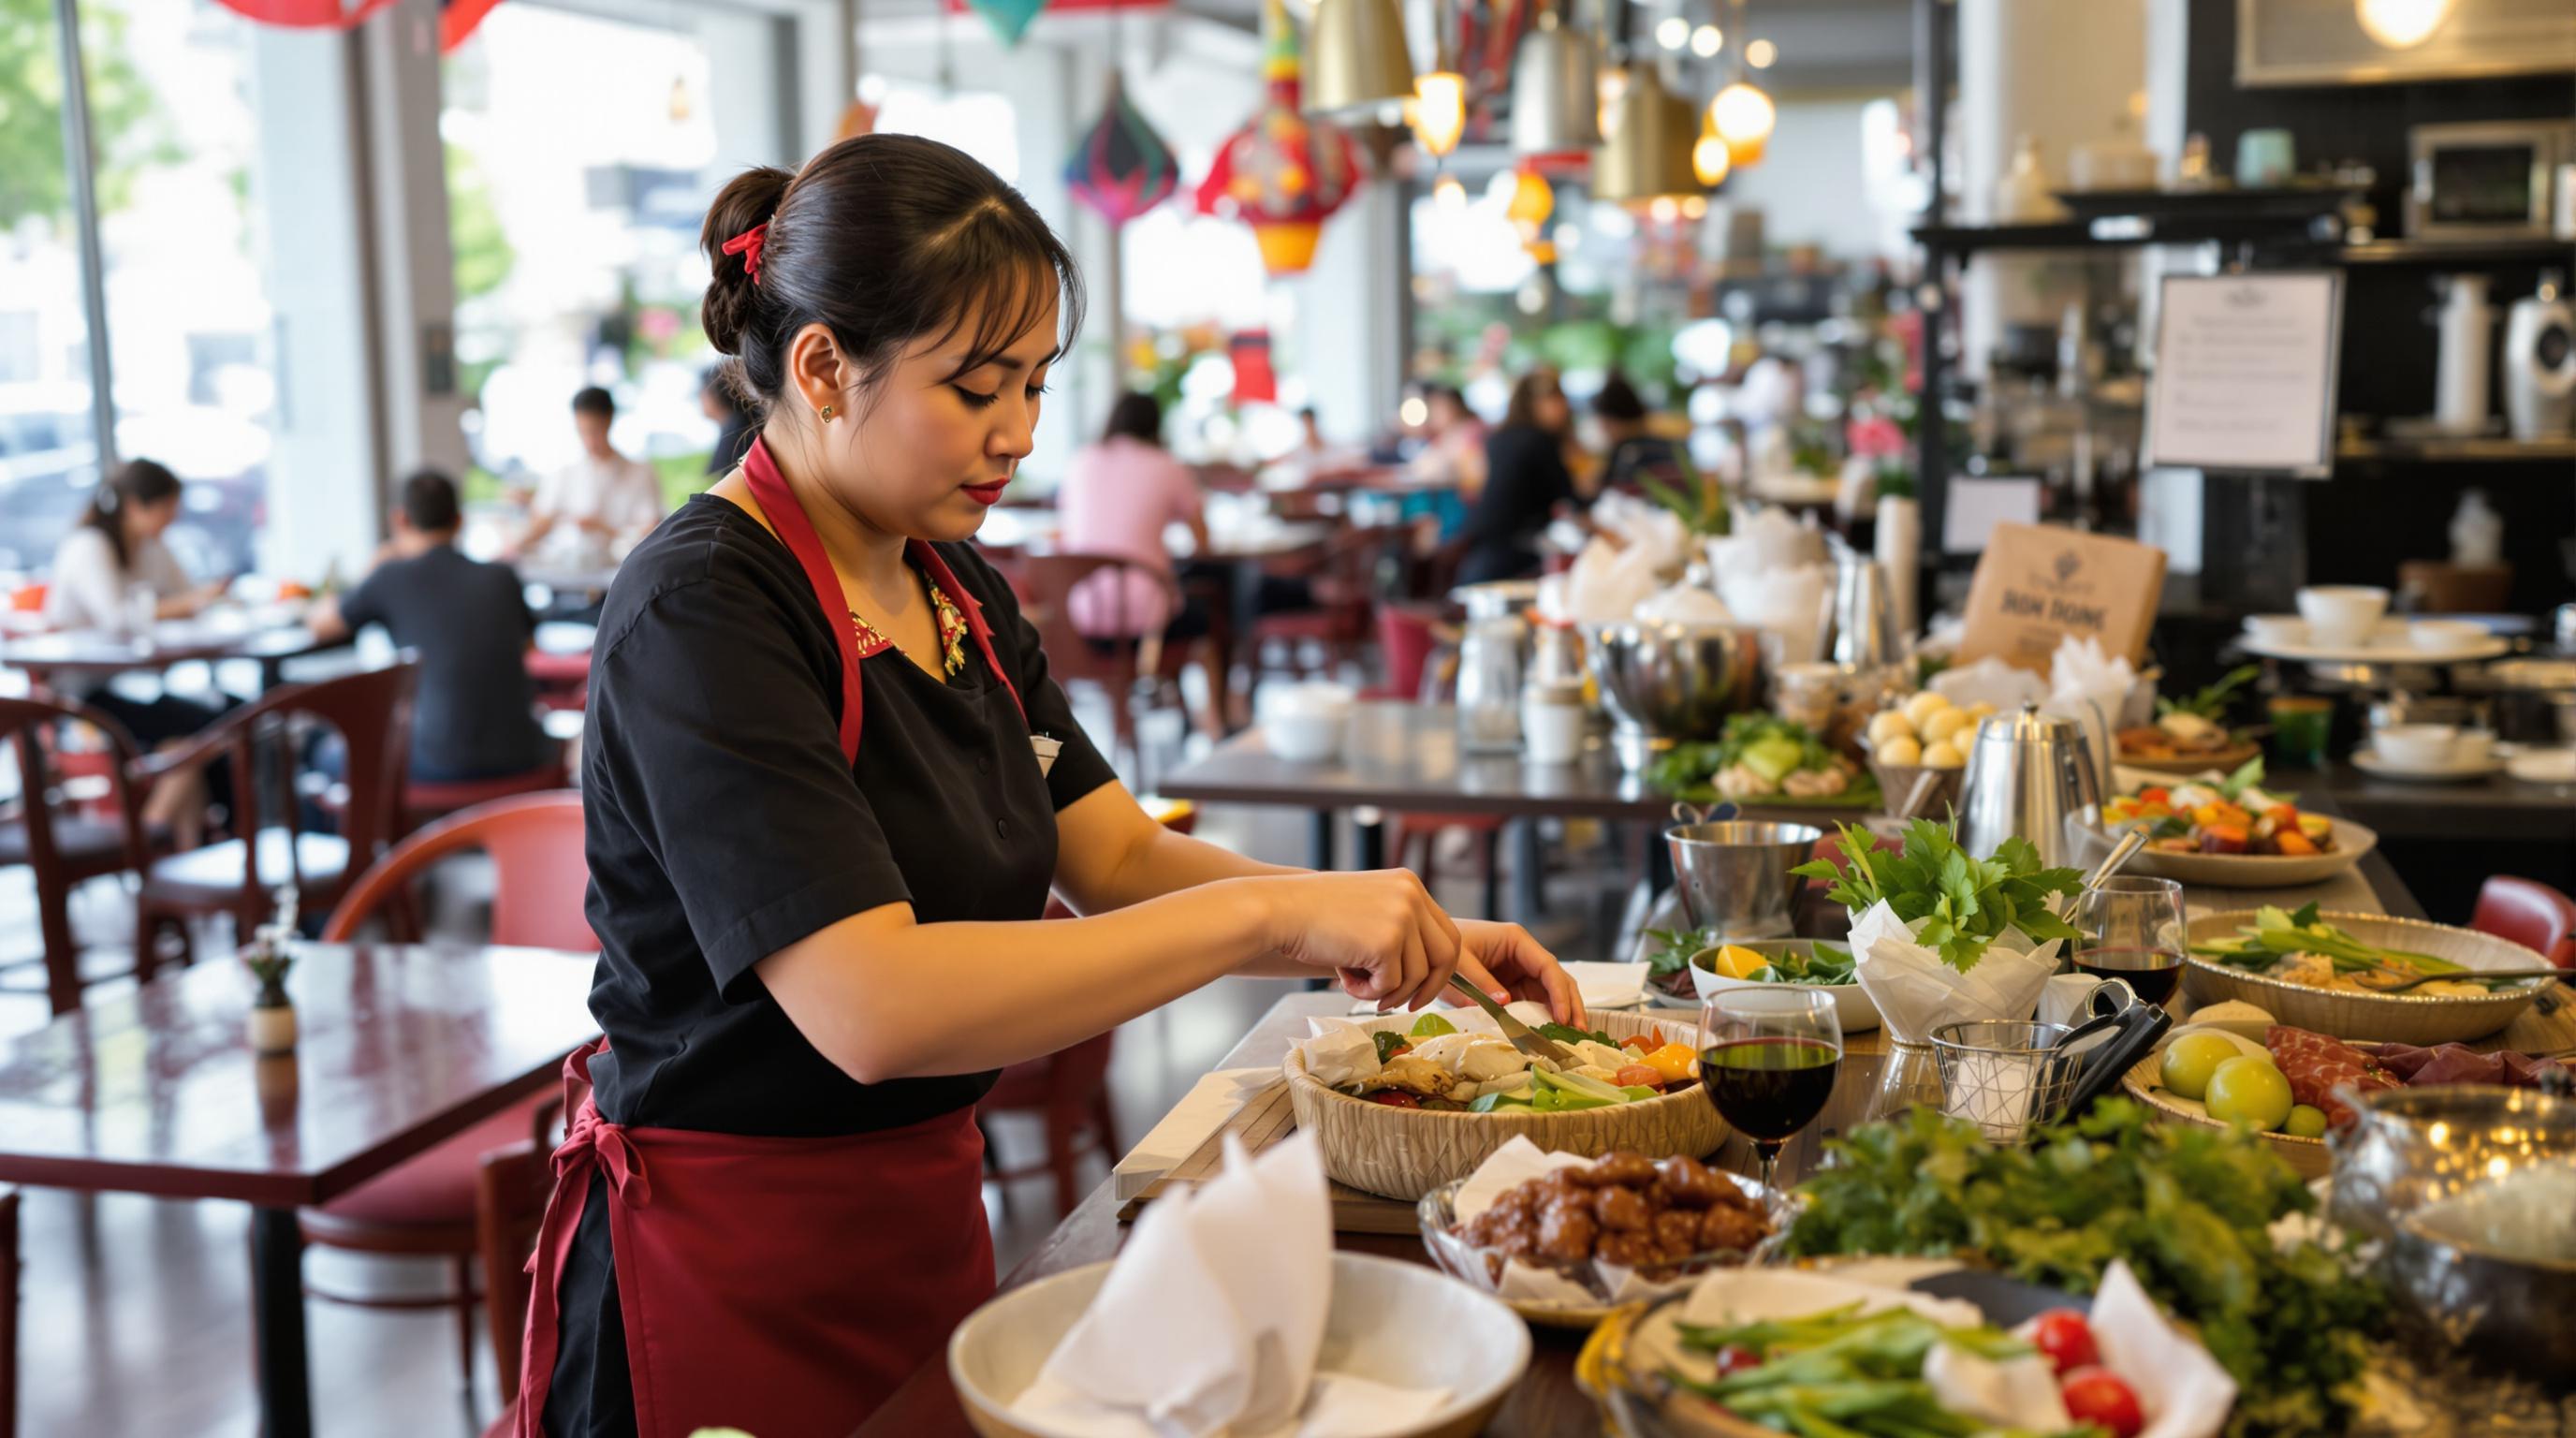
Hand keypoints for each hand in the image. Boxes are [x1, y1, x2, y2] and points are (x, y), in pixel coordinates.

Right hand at [1252, 870, 1462, 1012]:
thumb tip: (1422, 971)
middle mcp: (1412, 896)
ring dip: (1388, 991)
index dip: (1439, 967)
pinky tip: (1344, 978)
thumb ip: (1396, 926)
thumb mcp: (1366, 907)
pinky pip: (1391, 984)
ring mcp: (1402, 917)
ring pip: (1417, 975)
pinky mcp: (1386, 942)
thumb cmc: (1313, 915)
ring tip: (1355, 984)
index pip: (1446, 932)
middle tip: (1406, 1005)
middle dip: (1430, 988)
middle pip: (1446, 954)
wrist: (1278, 910)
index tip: (1423, 989)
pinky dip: (1369, 992)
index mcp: (1409, 884)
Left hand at [1448, 920, 1583, 1026]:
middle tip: (1578, 1031)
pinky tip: (1551, 1033)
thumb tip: (1505, 1004)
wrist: (1432, 946)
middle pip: (1557, 978)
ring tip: (1571, 1037)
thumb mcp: (1460, 964)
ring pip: (1551, 992)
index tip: (1563, 1017)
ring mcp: (1522, 970)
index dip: (1558, 992)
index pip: (1547, 965)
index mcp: (1516, 940)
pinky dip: (1544, 1016)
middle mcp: (1525, 954)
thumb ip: (1481, 982)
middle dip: (1570, 1004)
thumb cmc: (1446, 949)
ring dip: (1563, 1012)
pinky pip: (1535, 1001)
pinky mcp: (1515, 985)